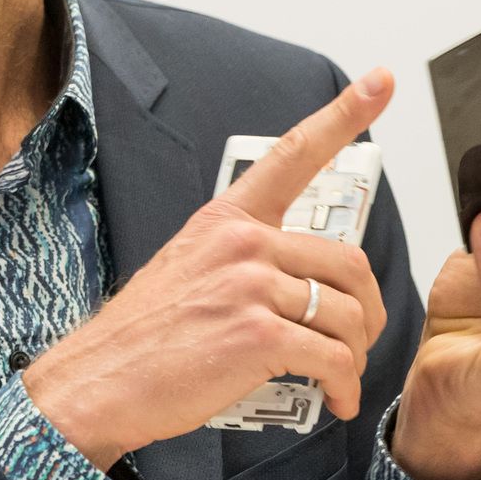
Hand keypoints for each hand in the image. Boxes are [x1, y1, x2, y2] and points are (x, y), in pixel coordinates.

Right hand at [24, 69, 395, 471]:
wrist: (99, 382)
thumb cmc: (144, 337)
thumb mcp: (188, 268)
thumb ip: (243, 259)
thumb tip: (297, 282)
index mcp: (227, 220)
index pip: (294, 155)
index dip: (345, 114)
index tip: (381, 81)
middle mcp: (243, 243)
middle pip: (349, 261)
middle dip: (366, 309)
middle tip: (357, 338)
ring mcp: (250, 287)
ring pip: (346, 314)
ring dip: (356, 354)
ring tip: (339, 376)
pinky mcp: (258, 337)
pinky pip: (333, 358)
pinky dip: (344, 385)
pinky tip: (334, 399)